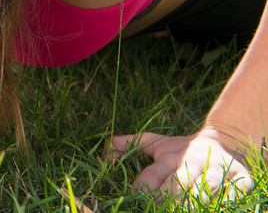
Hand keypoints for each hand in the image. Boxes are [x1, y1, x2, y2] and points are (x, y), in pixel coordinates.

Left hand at [110, 128, 254, 199]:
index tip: (135, 200)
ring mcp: (217, 169)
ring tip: (188, 206)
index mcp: (169, 157)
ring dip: (199, 198)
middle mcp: (191, 162)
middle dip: (169, 198)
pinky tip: (220, 204)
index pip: (151, 175)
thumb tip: (104, 150)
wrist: (226, 138)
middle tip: (160, 207)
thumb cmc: (184, 147)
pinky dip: (230, 198)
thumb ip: (130, 144)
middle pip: (178, 183)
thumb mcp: (157, 143)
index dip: (143, 189)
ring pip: (208, 186)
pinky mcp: (241, 176)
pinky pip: (237, 189)